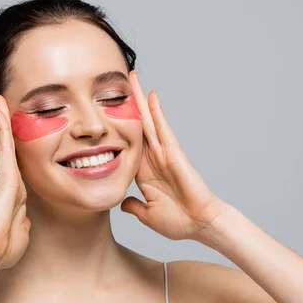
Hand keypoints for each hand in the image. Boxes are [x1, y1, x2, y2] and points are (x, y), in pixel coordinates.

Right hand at [0, 94, 29, 270]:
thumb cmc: (3, 250)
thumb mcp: (19, 233)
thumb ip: (21, 222)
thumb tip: (23, 219)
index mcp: (15, 193)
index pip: (13, 161)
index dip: (8, 142)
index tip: (5, 128)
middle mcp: (10, 182)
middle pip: (6, 146)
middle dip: (0, 125)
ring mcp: (7, 179)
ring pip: (5, 142)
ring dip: (0, 119)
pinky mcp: (6, 179)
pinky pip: (8, 149)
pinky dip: (5, 129)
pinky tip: (0, 112)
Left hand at [121, 71, 227, 241]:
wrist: (199, 225)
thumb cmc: (178, 222)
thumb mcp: (147, 214)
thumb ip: (133, 206)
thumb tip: (121, 202)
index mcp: (143, 173)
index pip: (125, 145)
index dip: (115, 129)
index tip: (103, 114)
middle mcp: (152, 159)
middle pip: (135, 126)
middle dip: (127, 105)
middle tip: (115, 83)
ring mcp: (163, 154)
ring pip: (147, 121)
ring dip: (139, 100)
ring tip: (131, 77)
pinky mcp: (174, 153)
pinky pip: (163, 129)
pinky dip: (156, 112)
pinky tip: (150, 95)